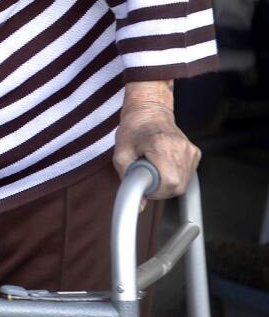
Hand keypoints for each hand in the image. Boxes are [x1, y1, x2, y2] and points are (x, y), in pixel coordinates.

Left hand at [112, 84, 198, 199]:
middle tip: (146, 178)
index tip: (145, 185)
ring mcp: (191, 151)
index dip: (155, 191)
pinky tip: (163, 165)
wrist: (150, 110)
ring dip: (167, 184)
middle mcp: (181, 149)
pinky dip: (175, 176)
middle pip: (178, 186)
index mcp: (163, 146)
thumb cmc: (133, 129)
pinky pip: (187, 175)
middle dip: (160, 190)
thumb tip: (139, 206)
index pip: (169, 183)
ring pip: (184, 184)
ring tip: (154, 169)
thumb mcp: (121, 153)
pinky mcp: (195, 153)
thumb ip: (128, 179)